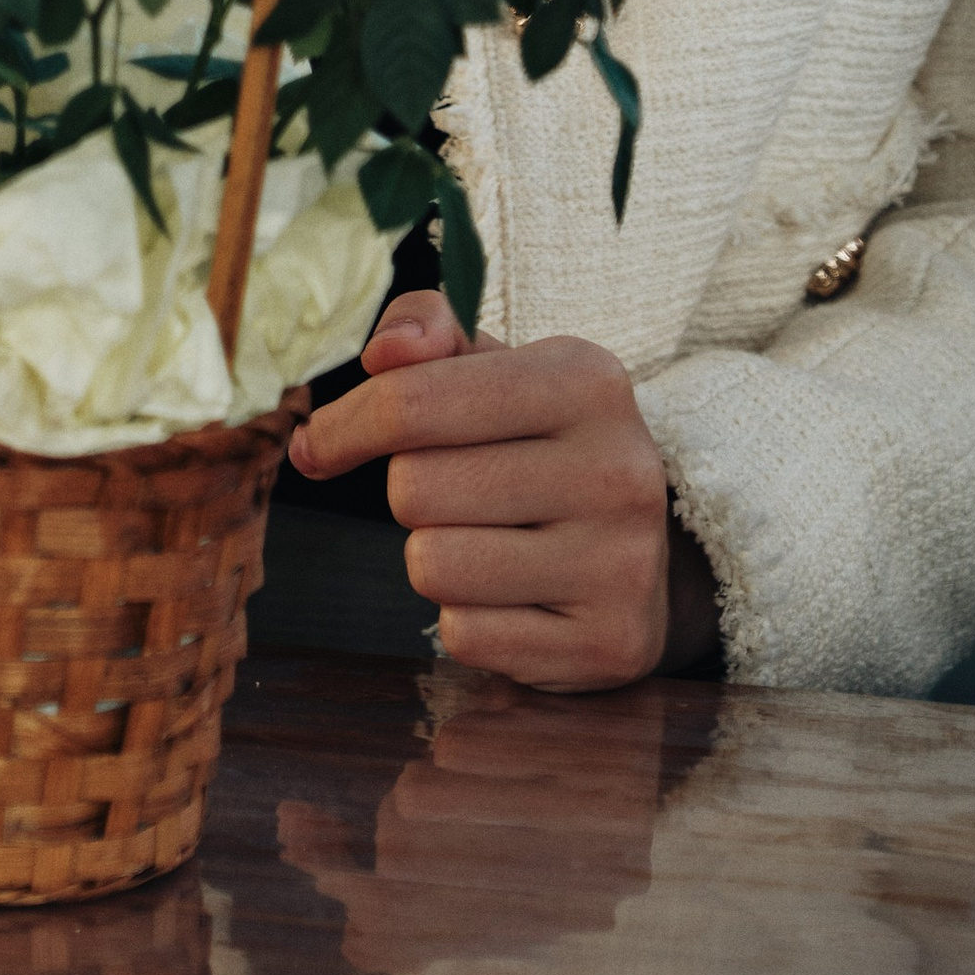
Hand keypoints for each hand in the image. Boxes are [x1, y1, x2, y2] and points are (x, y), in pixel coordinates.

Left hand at [288, 289, 711, 691]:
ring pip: (431, 566)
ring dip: (436, 558)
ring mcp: (621, 563)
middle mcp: (616, 469)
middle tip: (460, 494)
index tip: (319, 444)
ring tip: (489, 542)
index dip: (345, 425)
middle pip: (413, 489)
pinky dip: (467, 619)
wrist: (655, 554)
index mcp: (585, 381)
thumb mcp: (499, 368)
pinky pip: (465, 634)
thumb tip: (384, 353)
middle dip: (412, 494)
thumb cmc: (543, 445)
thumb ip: (426, 329)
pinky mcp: (609, 645)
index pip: (411, 402)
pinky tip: (515, 596)